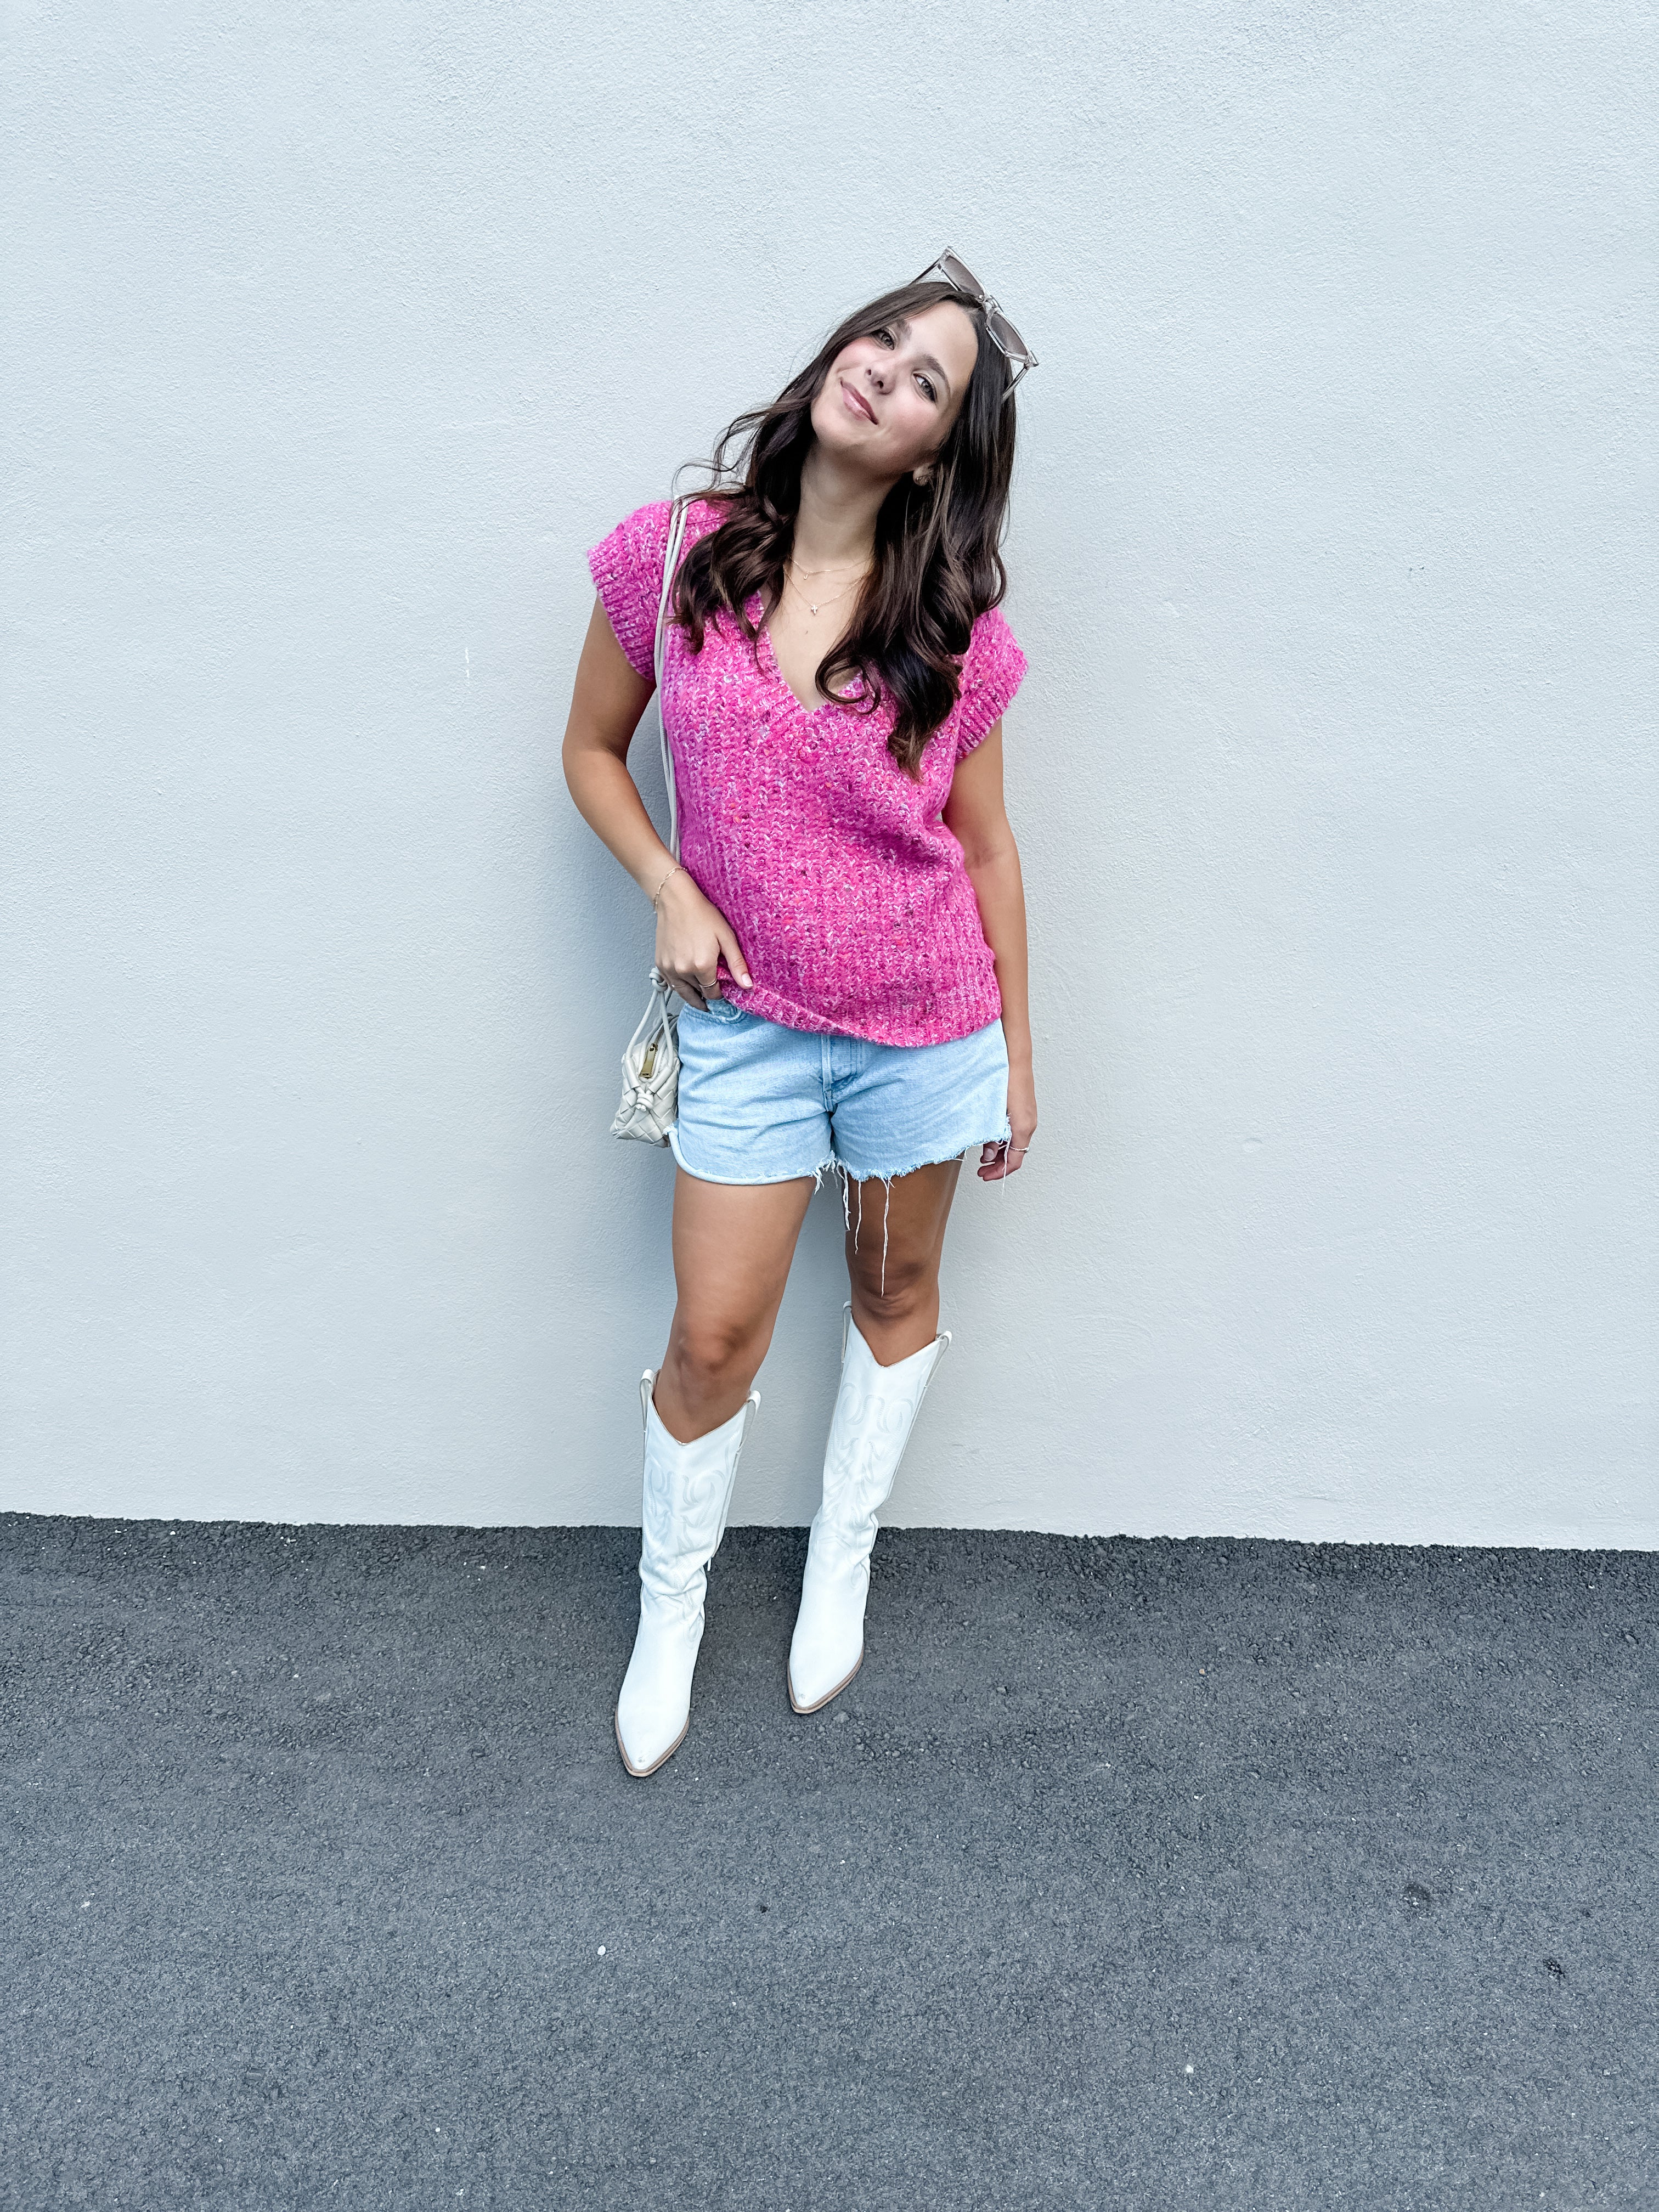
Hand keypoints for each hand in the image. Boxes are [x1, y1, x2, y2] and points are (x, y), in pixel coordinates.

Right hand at [653, 869, 751, 1010]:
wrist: (676, 900)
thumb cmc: (701, 914)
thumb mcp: (726, 937)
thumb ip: (736, 964)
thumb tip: (747, 985)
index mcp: (702, 966)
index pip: (713, 994)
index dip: (719, 993)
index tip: (722, 988)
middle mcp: (683, 971)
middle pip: (698, 994)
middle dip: (707, 992)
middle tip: (713, 987)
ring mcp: (669, 968)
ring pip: (683, 993)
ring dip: (693, 993)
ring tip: (701, 990)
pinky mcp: (660, 964)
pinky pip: (671, 984)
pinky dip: (680, 985)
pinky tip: (687, 979)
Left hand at [979, 1061, 1036, 1180]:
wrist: (1014, 1058)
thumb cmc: (1005, 1080)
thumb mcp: (993, 1113)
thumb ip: (991, 1137)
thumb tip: (988, 1155)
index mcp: (1023, 1127)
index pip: (1014, 1161)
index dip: (998, 1172)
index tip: (984, 1175)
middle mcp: (1029, 1124)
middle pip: (1015, 1154)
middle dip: (998, 1164)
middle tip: (981, 1168)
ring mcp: (1028, 1118)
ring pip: (1015, 1144)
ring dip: (1000, 1152)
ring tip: (983, 1153)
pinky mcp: (1024, 1111)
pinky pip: (1016, 1132)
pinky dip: (1004, 1140)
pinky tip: (991, 1137)